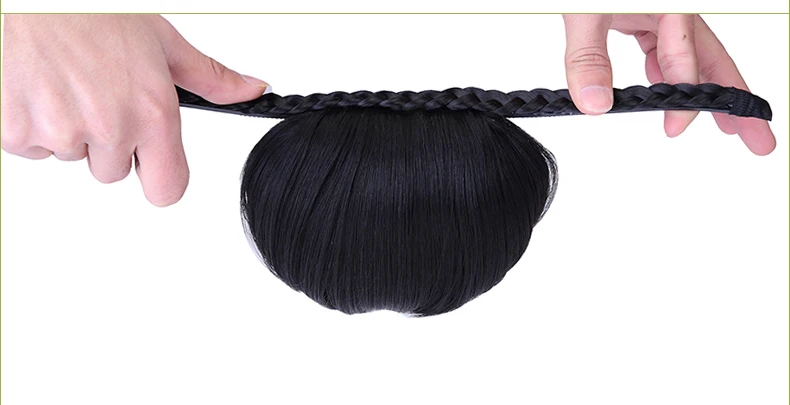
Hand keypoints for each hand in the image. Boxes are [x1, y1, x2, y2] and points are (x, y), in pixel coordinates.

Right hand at [1, 15, 270, 205]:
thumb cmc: (85, 10)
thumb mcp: (160, 38)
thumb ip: (208, 77)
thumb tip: (251, 90)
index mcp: (151, 111)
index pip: (167, 189)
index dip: (159, 178)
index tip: (152, 163)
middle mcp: (110, 127)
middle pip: (113, 171)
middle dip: (106, 141)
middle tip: (95, 92)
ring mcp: (60, 133)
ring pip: (71, 156)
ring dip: (68, 129)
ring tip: (63, 81)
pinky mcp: (15, 133)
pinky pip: (30, 148)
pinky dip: (30, 123)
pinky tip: (36, 85)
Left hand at [561, 14, 775, 155]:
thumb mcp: (584, 13)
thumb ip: (587, 57)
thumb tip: (595, 104)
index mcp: (670, 6)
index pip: (686, 62)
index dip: (684, 100)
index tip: (674, 130)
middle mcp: (674, 10)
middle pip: (713, 61)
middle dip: (735, 102)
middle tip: (759, 139)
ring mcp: (662, 13)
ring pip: (693, 57)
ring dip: (706, 91)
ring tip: (727, 125)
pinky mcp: (645, 15)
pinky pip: (667, 48)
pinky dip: (669, 73)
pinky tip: (667, 93)